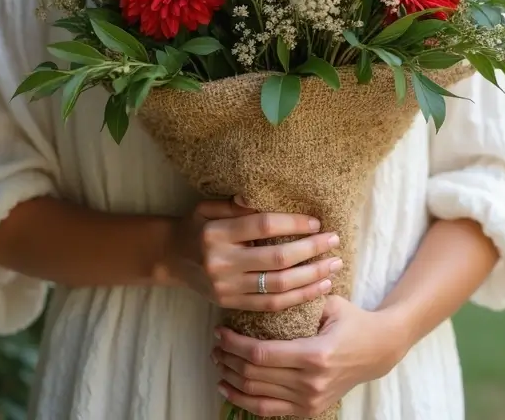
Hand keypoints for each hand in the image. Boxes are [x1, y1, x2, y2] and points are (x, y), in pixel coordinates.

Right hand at [164, 197, 342, 310]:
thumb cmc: (195, 225)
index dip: (292, 224)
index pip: (262, 226)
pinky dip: (297, 298)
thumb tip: (262, 197)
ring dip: (311, 277)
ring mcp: (226, 287)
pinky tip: (317, 288)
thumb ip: (236, 205)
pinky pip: (270, 306)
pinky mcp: (230, 304)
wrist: (170, 257)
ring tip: (333, 266)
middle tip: (334, 241)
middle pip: (276, 258)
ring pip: (278, 286)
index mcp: (216, 233)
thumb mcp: (208, 207)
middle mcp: (221, 262)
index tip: (316, 222)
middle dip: (310, 250)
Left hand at [211, 295, 407, 416]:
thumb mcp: (330, 303)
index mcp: (315, 354)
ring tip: (218, 362)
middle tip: (214, 344)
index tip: (220, 330)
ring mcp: (310, 400)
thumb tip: (264, 284)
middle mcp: (310, 382)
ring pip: (257, 394)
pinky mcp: (309, 410)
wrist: (377, 351)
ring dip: (232, 379)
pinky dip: (244, 400)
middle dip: (228, 359)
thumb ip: (300, 298)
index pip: (262, 354)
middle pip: (255, 375)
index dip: (235, 344)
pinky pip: (268, 410)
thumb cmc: (352, 320)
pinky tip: (228, 387)